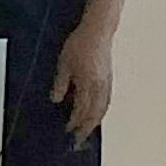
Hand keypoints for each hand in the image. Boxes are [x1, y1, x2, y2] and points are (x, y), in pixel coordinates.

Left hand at [50, 20, 114, 142]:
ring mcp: (106, 81)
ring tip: (90, 127)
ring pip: (103, 107)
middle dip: (87, 127)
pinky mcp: (109, 76)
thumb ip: (60, 84)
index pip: (80, 109)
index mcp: (87, 84)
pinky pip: (107, 98)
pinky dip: (102, 109)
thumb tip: (57, 98)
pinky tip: (99, 109)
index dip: (74, 121)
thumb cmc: (82, 42)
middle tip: (80, 137)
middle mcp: (99, 85)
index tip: (68, 129)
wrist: (98, 28)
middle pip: (94, 113)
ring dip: (96, 120)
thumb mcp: (64, 64)